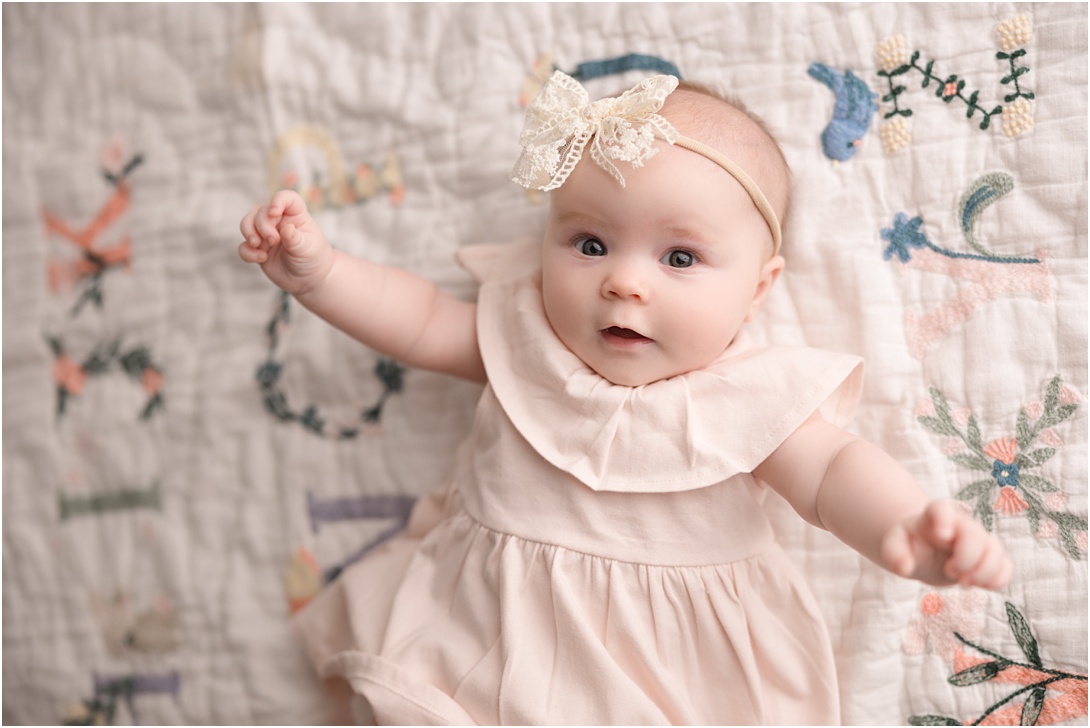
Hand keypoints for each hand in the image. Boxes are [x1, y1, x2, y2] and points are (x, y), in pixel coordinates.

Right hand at [238, 190, 334, 294]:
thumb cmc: (312, 258)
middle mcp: (279, 221)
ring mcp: (266, 234)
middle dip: (263, 226)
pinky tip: (261, 259)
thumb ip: (296, 239)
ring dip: (248, 232)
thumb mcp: (308, 248)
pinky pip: (244, 246)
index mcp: (296, 215)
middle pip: (261, 212)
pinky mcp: (258, 248)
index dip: (278, 200)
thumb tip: (286, 229)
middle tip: (273, 241)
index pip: (287, 199)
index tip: (274, 212)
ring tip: (257, 245)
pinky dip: (248, 252)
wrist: (308, 278)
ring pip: (247, 223)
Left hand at [881, 500, 1011, 589]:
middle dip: (965, 559)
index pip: (941, 509)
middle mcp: (961, 525)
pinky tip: (979, 585)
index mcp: (934, 516)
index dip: (944, 519)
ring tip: (963, 582)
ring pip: (996, 552)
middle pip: (975, 536)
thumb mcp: (894, 547)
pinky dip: (996, 580)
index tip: (941, 536)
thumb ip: (894, 554)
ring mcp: (979, 540)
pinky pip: (1006, 568)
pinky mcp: (989, 558)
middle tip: (950, 571)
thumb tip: (903, 567)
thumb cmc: (910, 546)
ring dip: (983, 573)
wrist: (925, 553)